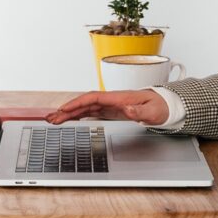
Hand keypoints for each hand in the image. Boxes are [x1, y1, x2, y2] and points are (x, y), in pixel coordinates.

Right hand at [45, 90, 168, 125]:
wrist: (166, 105)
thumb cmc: (160, 107)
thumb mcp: (153, 112)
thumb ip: (140, 112)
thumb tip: (128, 110)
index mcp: (119, 98)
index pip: (93, 98)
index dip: (77, 103)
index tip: (64, 110)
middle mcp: (112, 100)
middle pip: (84, 103)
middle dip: (67, 110)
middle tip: (51, 118)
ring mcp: (111, 105)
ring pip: (85, 107)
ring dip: (69, 113)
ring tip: (54, 120)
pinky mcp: (111, 110)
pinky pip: (91, 111)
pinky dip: (78, 115)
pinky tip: (69, 119)